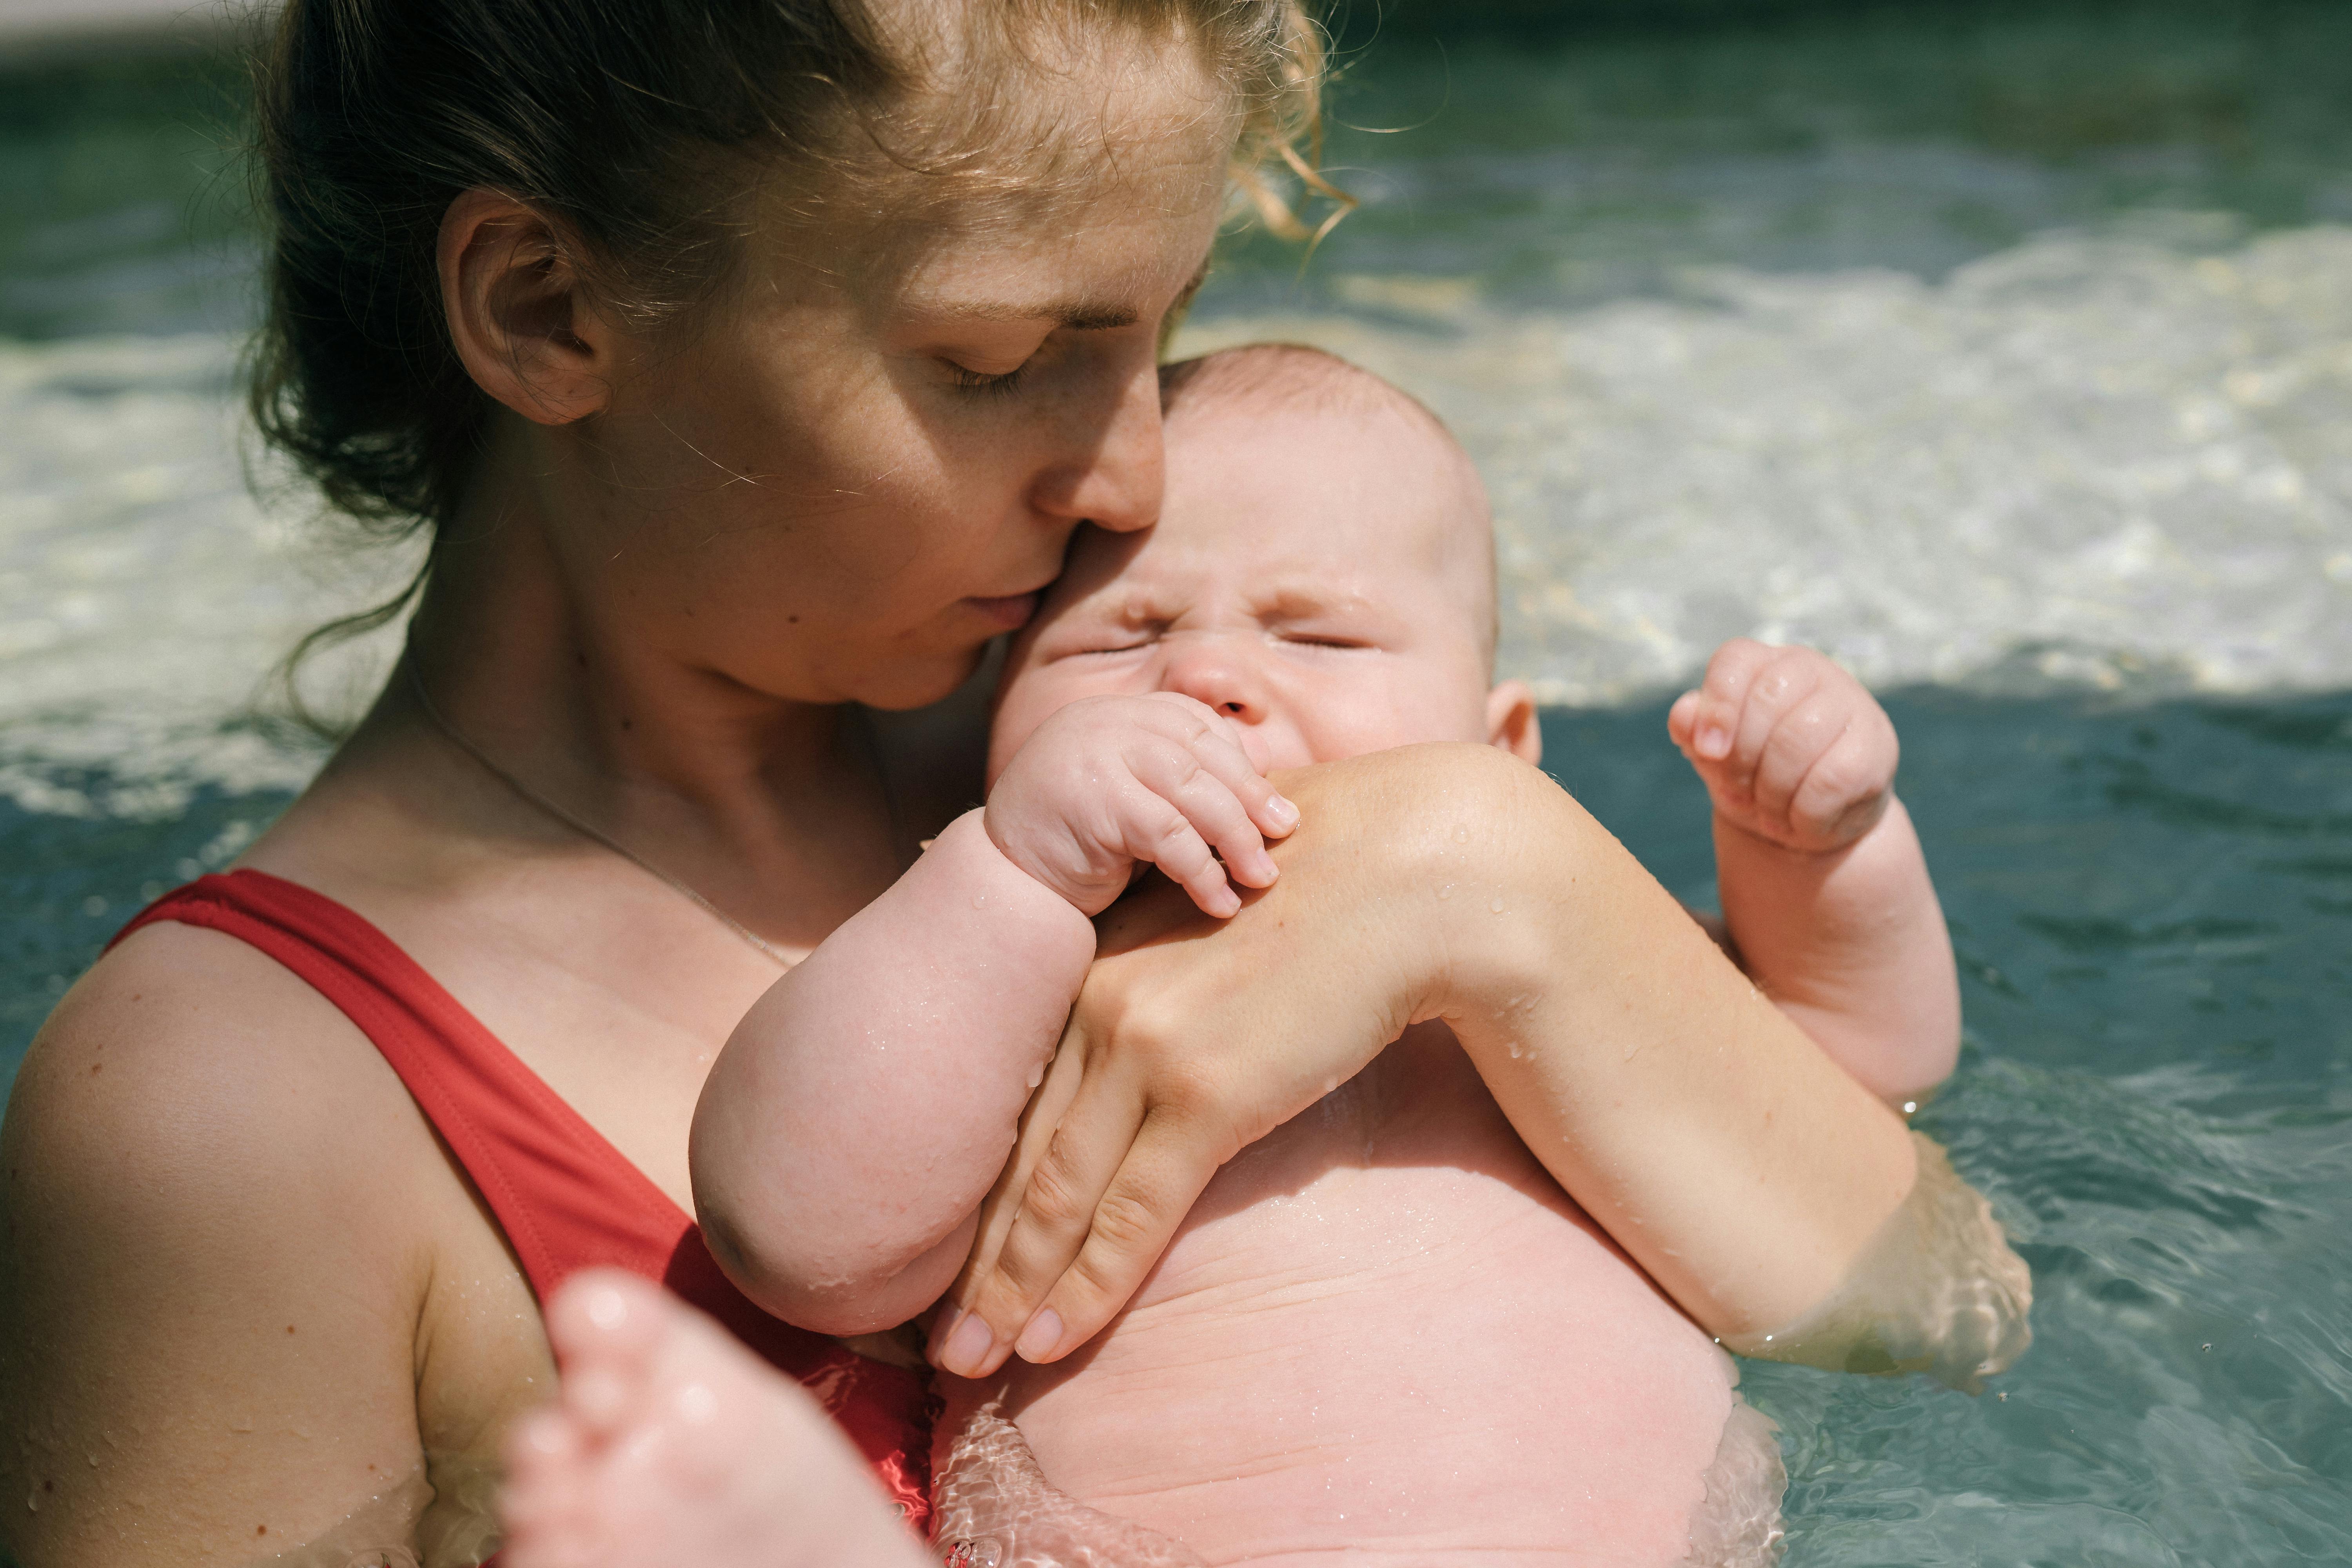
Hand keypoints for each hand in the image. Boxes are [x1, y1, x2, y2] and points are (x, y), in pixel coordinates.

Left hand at [930, 745, 1523, 1377]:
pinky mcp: (1206, 1092)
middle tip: (936, 1337)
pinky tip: (1050, 1338)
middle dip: (972, 1258)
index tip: (950, 1254)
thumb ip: (1152, 992)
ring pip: (1055, 1196)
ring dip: (1011, 1288)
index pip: (1016, 1105)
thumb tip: (1133, 1066)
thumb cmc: (1316, 905)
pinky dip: (1087, 1283)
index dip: (979, 1189)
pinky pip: (1130, 1212)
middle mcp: (1098, 1008)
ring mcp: (1146, 1049)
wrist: (1399, 876)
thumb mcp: (1200, 938)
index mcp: (1093, 972)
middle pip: (1017, 1157)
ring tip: (970, 1357)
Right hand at [985, 693, 1298, 917]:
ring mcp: (1097, 756)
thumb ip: (1175, 775)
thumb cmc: (1076, 844)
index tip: (1274, 807)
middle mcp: (1105, 723)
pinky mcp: (1097, 800)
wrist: (1005, 885)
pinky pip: (1170, 834)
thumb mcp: (1128, 794)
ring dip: (1236, 839)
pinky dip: (1204, 872)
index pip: (1195, 724)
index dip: (1241, 764)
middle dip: (1250, 798)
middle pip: (1202, 753)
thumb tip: (1262, 775)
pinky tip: (1220, 902)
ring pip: (1193, 791)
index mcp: (1116, 713)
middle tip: (1283, 836)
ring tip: (1262, 878)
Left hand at [1668, 640, 1898, 853]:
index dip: (1716, 706)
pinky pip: (1830, 780)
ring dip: (1771, 792)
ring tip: (1768, 814)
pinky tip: (1801, 822)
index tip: (1705, 750)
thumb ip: (1694, 730)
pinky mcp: (1876, 746)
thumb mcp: (1716, 755)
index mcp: (1765, 663)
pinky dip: (1804, 815)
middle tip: (1737, 794)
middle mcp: (1812, 671)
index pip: (1735, 660)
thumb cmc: (1755, 773)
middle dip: (1741, 761)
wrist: (1811, 819)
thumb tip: (1684, 713)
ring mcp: (1851, 704)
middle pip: (1766, 701)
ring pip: (1797, 741)